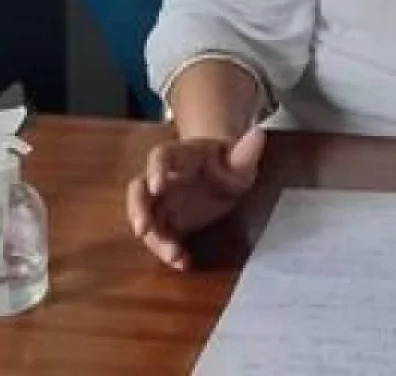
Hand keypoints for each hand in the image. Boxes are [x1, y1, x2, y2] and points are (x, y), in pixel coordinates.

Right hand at [125, 127, 264, 269]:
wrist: (226, 174)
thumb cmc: (231, 161)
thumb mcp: (243, 157)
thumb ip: (247, 151)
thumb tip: (258, 133)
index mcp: (182, 155)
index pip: (161, 156)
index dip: (156, 170)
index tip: (156, 186)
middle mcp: (164, 178)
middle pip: (139, 189)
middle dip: (137, 208)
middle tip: (142, 229)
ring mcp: (163, 201)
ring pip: (146, 218)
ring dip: (154, 239)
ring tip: (174, 255)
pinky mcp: (167, 223)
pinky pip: (160, 238)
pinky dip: (167, 251)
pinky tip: (184, 262)